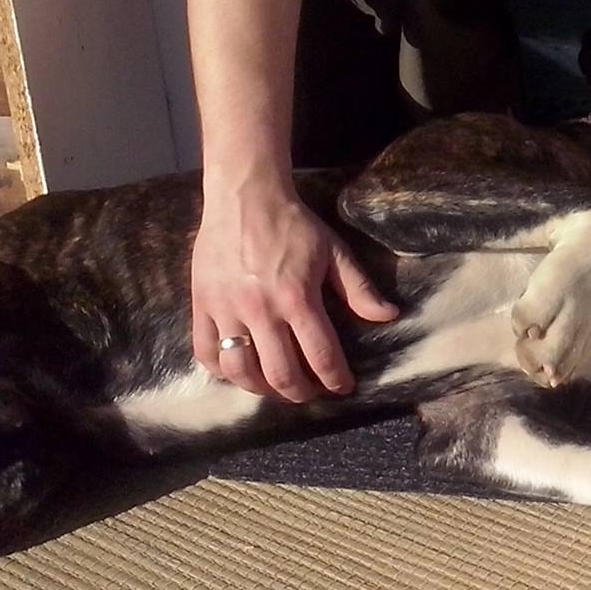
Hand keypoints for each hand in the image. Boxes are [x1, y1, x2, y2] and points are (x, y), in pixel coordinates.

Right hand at [191, 181, 398, 403]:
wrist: (245, 196)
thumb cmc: (293, 224)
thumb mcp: (333, 251)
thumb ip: (359, 288)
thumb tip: (388, 316)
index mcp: (297, 298)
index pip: (321, 355)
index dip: (335, 379)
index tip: (342, 387)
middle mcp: (261, 310)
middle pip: (281, 373)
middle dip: (301, 393)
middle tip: (310, 392)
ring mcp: (227, 310)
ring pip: (241, 371)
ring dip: (262, 390)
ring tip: (277, 387)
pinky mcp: (202, 306)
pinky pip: (205, 353)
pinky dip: (222, 372)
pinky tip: (239, 372)